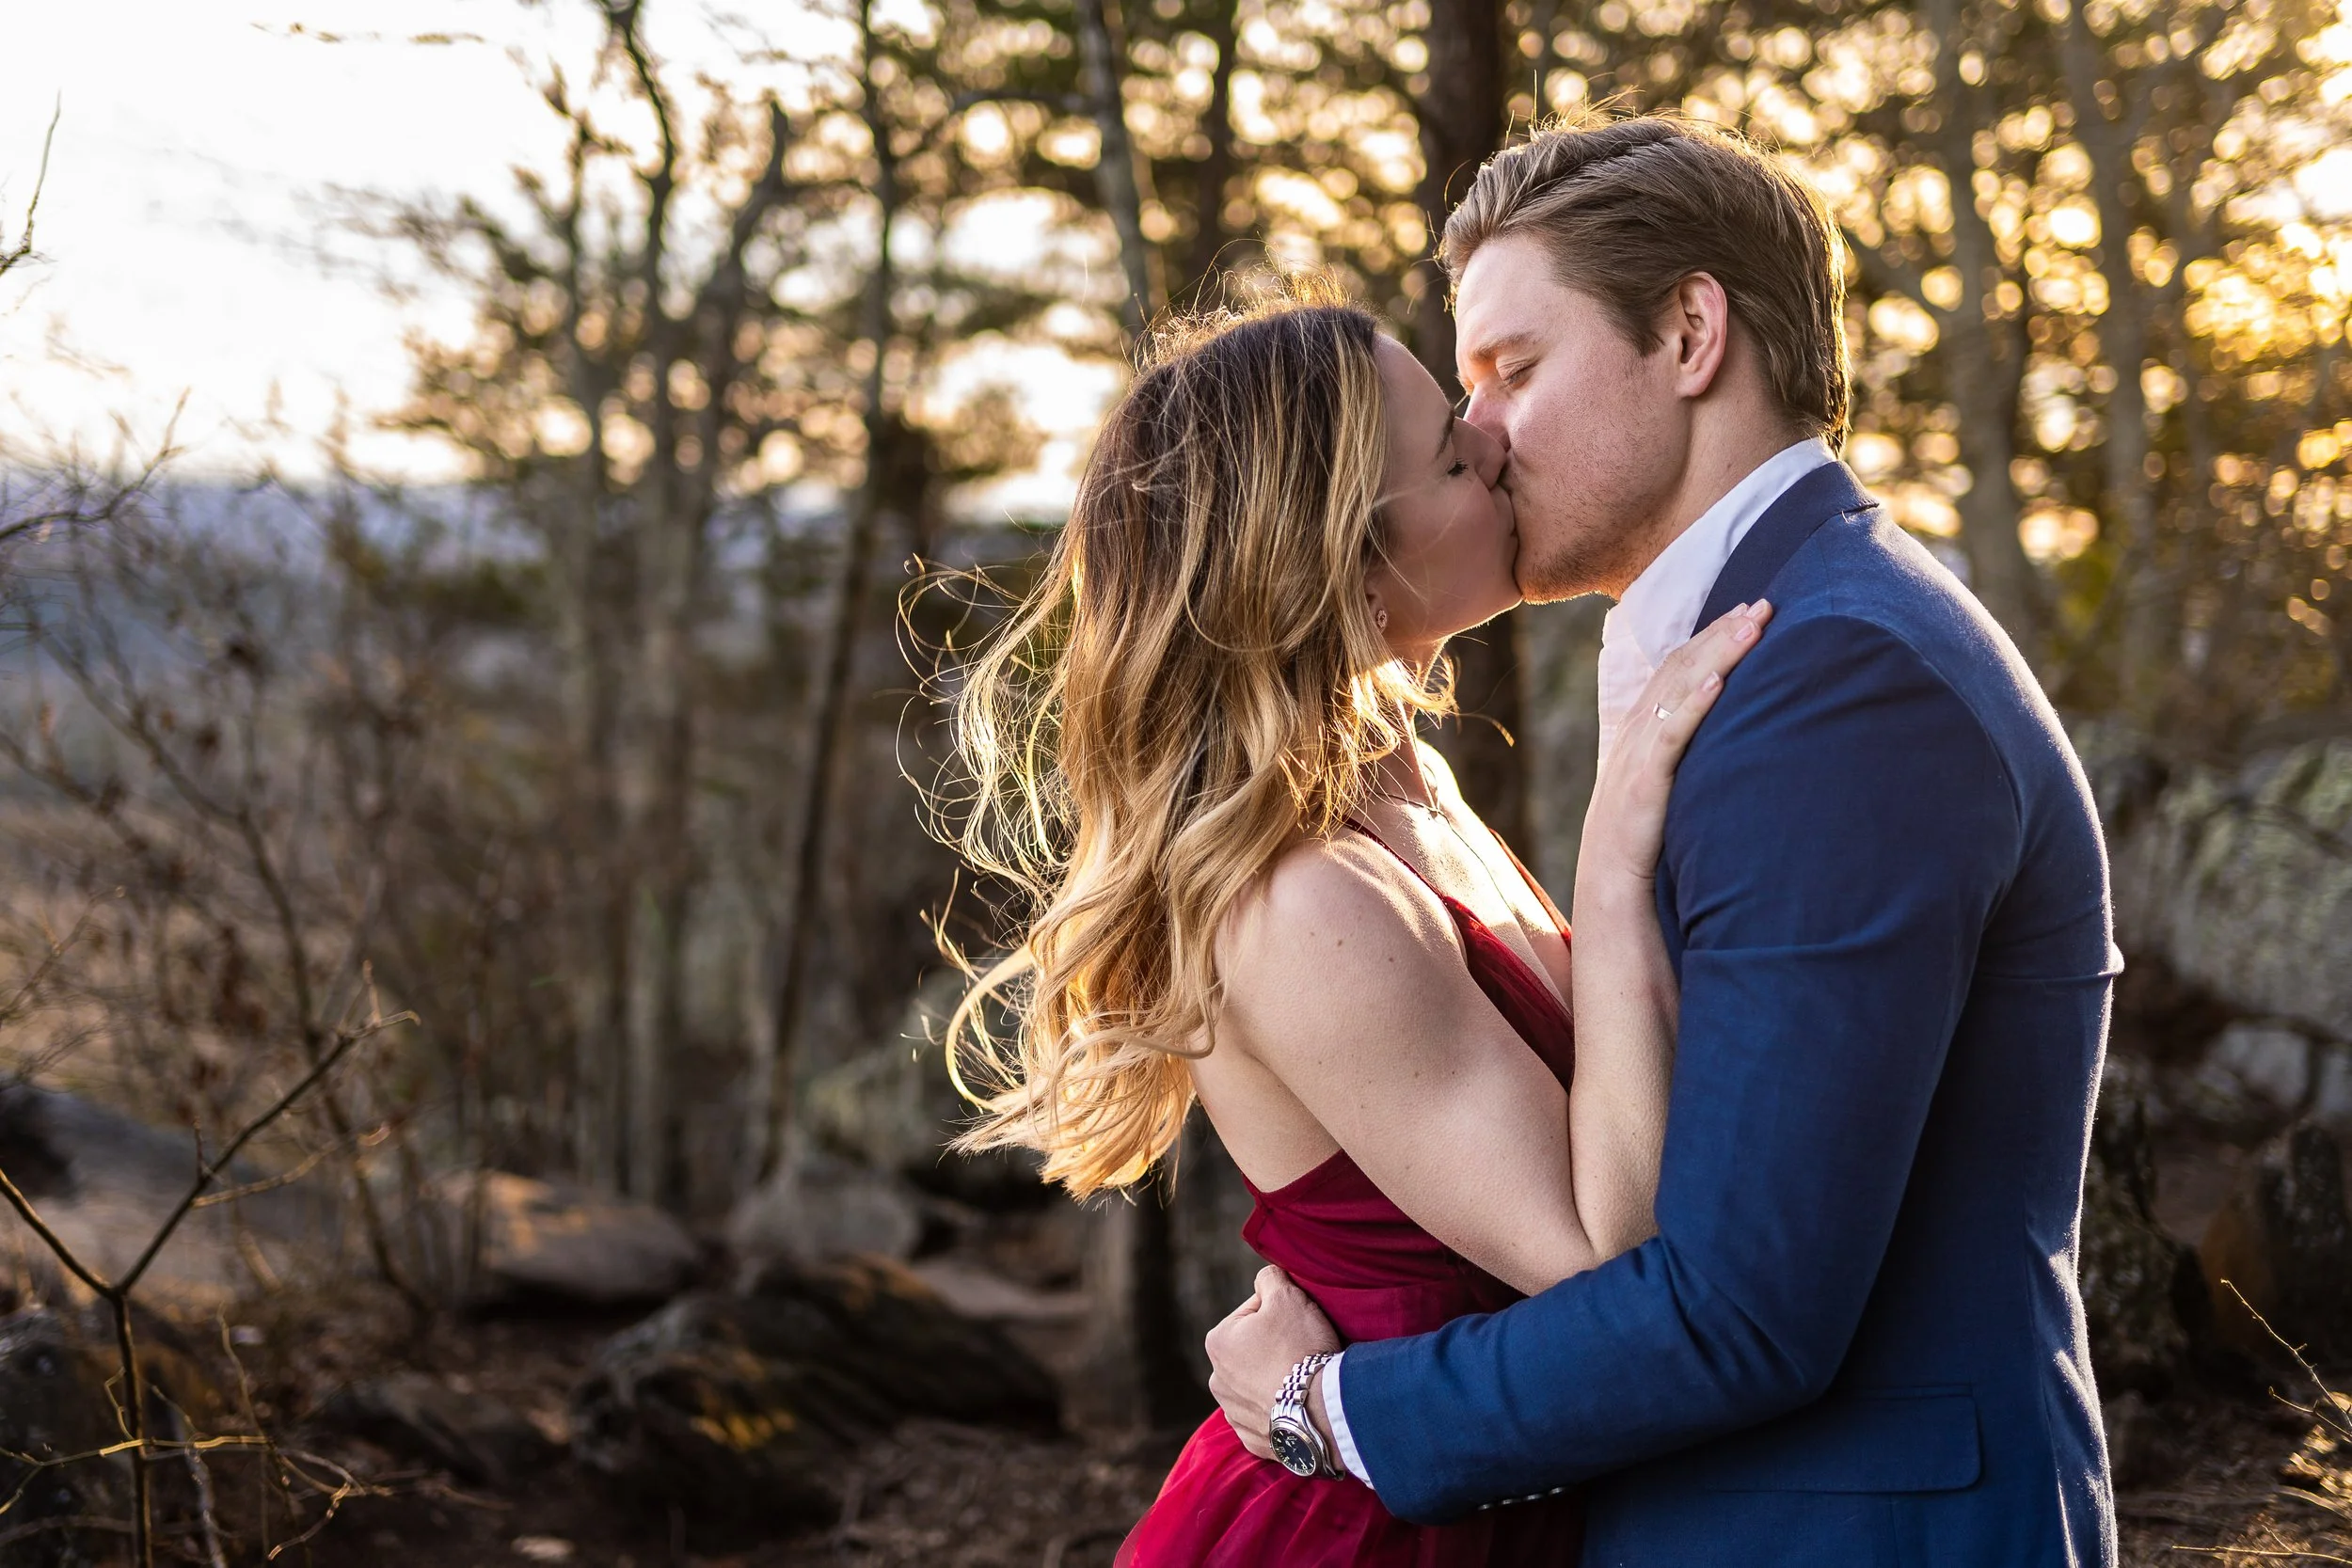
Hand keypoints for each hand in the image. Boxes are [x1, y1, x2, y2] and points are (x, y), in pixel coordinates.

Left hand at [1204, 1264, 1341, 1460]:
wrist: (1322, 1410)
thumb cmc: (1300, 1348)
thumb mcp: (1287, 1295)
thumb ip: (1269, 1278)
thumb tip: (1266, 1279)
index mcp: (1217, 1341)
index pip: (1254, 1312)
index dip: (1282, 1312)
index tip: (1299, 1323)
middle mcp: (1216, 1380)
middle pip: (1255, 1349)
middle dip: (1277, 1346)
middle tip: (1304, 1349)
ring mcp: (1234, 1414)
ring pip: (1261, 1383)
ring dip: (1278, 1378)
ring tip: (1304, 1379)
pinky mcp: (1254, 1440)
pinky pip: (1271, 1415)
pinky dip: (1284, 1408)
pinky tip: (1300, 1404)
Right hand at [1580, 600, 1772, 892]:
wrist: (1611, 881)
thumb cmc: (1644, 836)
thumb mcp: (1663, 781)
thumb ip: (1683, 750)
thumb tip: (1722, 729)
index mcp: (1641, 727)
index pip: (1677, 667)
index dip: (1712, 636)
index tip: (1748, 611)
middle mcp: (1637, 730)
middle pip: (1682, 666)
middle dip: (1723, 632)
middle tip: (1764, 604)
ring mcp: (1639, 752)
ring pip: (1679, 689)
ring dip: (1718, 653)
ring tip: (1753, 626)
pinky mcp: (1646, 781)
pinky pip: (1671, 735)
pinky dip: (1694, 704)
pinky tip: (1718, 682)